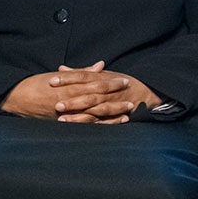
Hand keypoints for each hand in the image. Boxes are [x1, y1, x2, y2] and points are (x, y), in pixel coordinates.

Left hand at [46, 63, 161, 123]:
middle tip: (56, 104)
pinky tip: (78, 130)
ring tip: (62, 120)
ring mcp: (111, 105)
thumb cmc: (119, 82)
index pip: (82, 77)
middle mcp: (107, 91)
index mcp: (102, 78)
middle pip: (87, 95)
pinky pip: (102, 123)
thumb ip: (81, 72)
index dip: (67, 79)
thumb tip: (61, 68)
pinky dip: (92, 126)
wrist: (145, 92)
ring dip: (78, 116)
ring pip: (94, 111)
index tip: (52, 81)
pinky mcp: (114, 116)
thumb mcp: (101, 74)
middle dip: (72, 101)